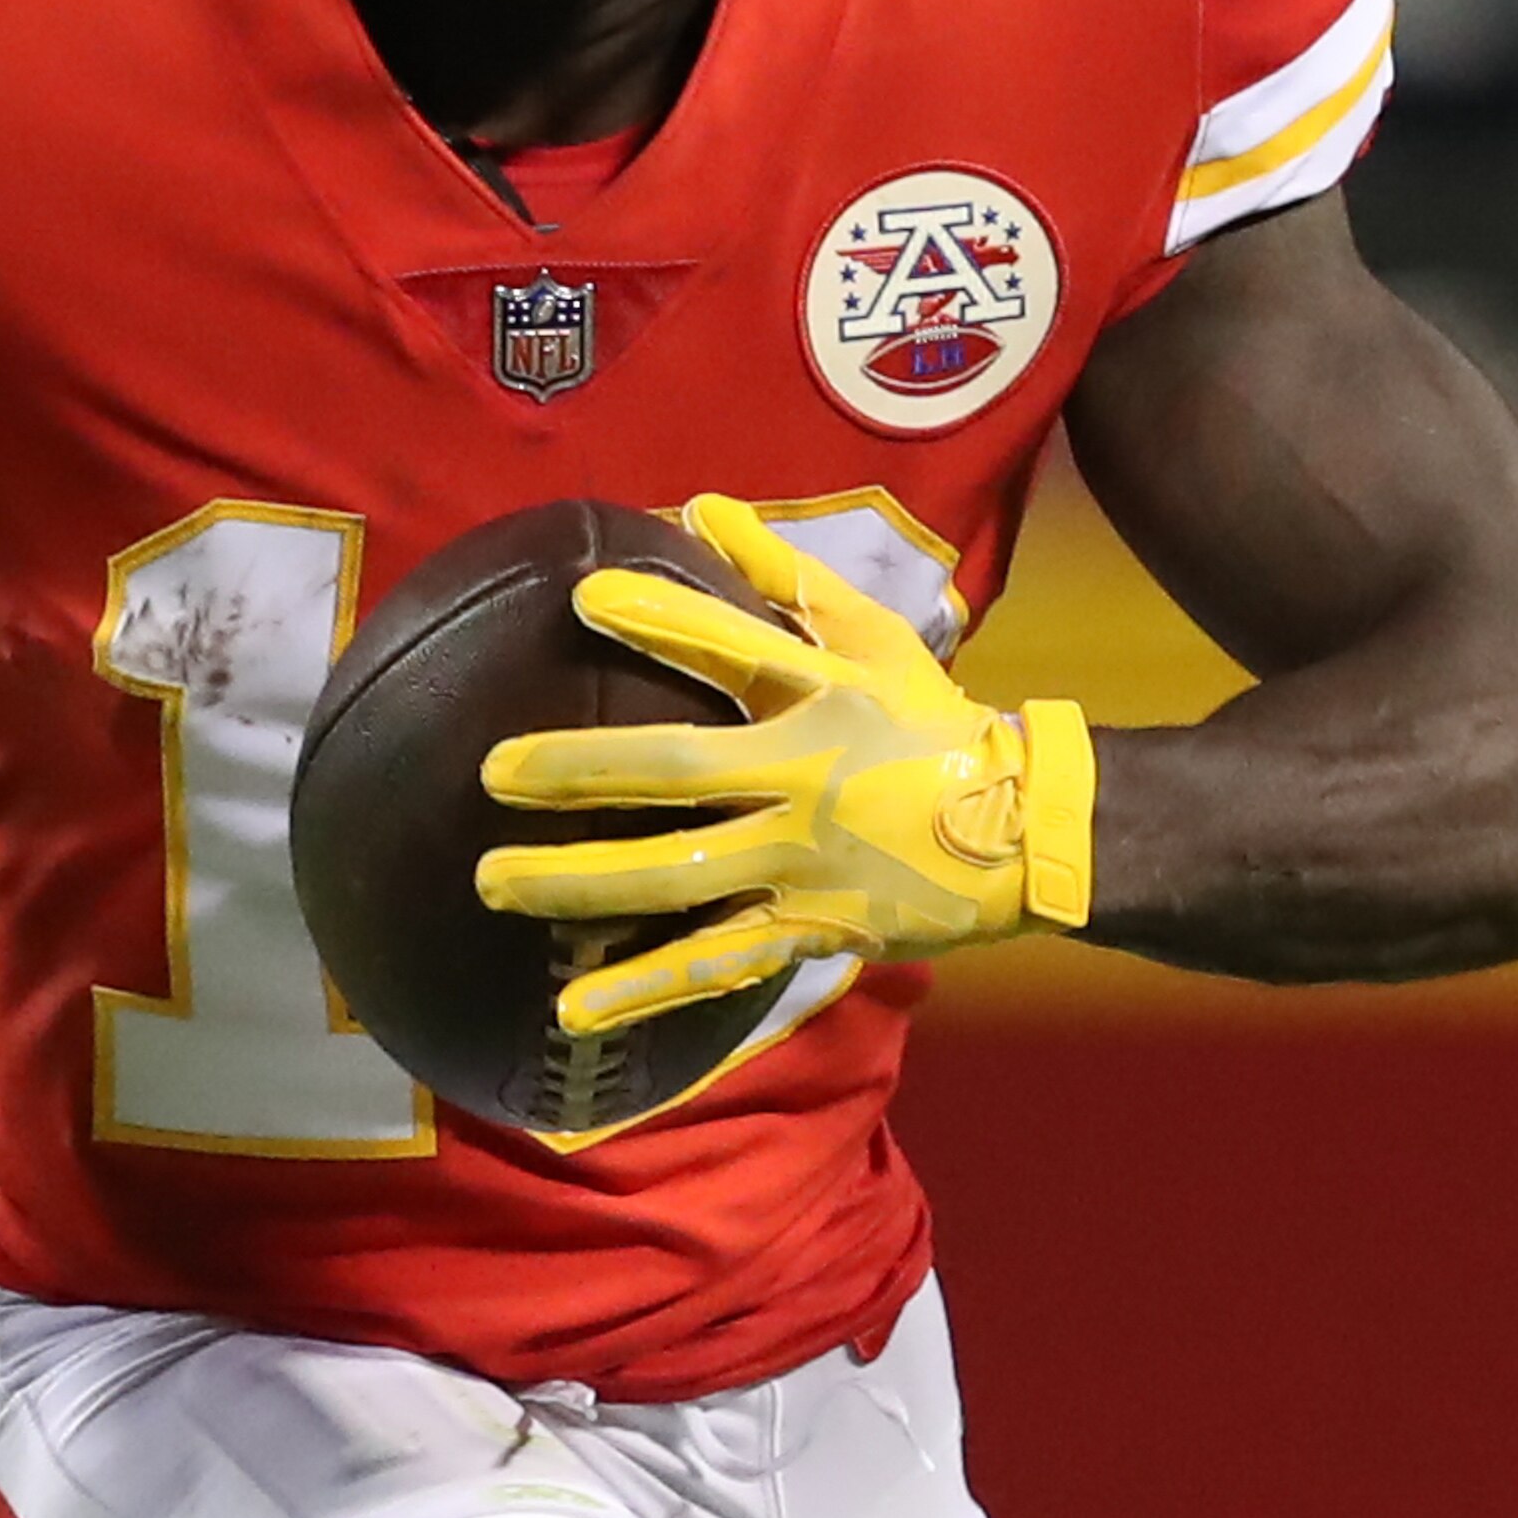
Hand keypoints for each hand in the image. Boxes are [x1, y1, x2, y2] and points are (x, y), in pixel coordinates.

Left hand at [474, 493, 1095, 1034]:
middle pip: (680, 771)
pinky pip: (714, 963)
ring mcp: (800, 864)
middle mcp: (802, 783)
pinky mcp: (808, 930)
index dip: (660, 618)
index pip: (732, 647)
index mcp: (820, 701)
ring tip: (493, 885)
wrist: (1024, 833)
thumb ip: (783, 578)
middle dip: (583, 770)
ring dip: (582, 882)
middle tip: (493, 773)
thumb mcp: (872, 638)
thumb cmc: (932, 724)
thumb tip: (704, 507)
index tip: (583, 598)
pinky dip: (643, 988)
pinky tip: (570, 1009)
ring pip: (680, 876)